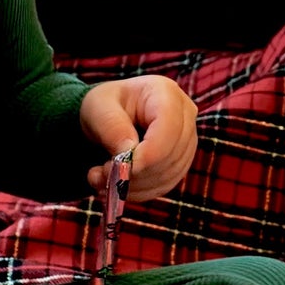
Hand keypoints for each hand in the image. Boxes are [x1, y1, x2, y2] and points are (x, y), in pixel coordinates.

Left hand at [80, 74, 197, 199]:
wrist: (108, 116)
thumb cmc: (104, 106)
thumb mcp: (97, 108)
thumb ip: (111, 127)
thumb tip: (128, 152)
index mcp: (166, 94)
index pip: (169, 130)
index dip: (147, 155)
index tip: (117, 168)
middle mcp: (185, 116)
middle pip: (170, 156)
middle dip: (134, 172)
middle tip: (100, 173)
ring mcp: (187, 141)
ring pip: (168, 175)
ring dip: (132, 184)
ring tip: (101, 176)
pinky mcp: (180, 162)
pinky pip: (164, 186)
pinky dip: (137, 190)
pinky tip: (116, 182)